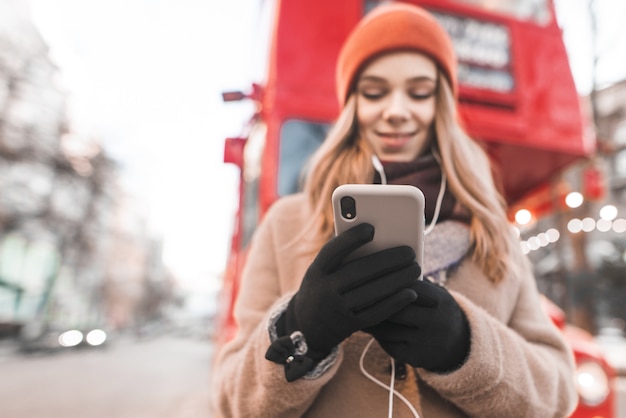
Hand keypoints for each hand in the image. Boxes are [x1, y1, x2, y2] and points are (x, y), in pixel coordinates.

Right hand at [283, 223, 419, 357]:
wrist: (307, 328)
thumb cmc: (322, 289)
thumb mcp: (321, 273)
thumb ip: (341, 259)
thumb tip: (377, 240)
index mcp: (316, 271)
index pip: (332, 251)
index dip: (350, 239)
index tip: (371, 228)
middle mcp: (324, 290)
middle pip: (359, 271)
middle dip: (388, 260)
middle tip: (410, 252)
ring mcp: (336, 310)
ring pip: (371, 292)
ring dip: (397, 280)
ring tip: (415, 269)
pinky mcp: (349, 325)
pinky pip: (376, 313)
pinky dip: (395, 303)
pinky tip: (411, 293)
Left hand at [365, 279, 469, 372]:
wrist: (458, 344)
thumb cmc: (436, 309)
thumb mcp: (435, 293)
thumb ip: (414, 284)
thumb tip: (380, 270)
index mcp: (440, 300)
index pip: (408, 286)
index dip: (387, 280)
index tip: (368, 274)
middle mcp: (434, 322)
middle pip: (394, 308)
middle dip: (374, 300)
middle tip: (354, 291)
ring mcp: (424, 342)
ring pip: (387, 328)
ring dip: (370, 319)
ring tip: (355, 308)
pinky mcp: (414, 358)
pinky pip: (388, 343)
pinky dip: (377, 334)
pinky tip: (368, 325)